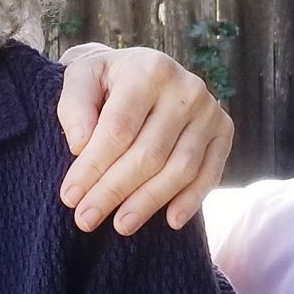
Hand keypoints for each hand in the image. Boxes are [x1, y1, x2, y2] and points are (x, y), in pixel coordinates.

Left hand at [57, 42, 233, 235]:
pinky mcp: (224, 130)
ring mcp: (210, 111)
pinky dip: (190, 200)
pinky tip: (170, 220)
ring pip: (179, 169)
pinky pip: (209, 173)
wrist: (140, 68)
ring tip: (120, 225)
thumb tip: (80, 146)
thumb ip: (74, 106)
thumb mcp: (80, 77)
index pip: (118, 130)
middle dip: (114, 191)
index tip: (69, 196)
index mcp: (148, 70)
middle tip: (87, 218)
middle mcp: (186, 89)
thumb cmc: (104, 79)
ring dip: (148, 202)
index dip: (92, 167)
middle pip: (148, 154)